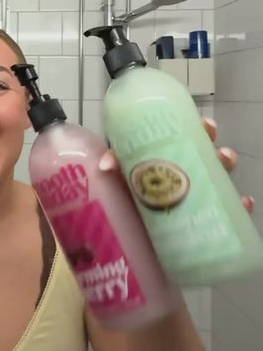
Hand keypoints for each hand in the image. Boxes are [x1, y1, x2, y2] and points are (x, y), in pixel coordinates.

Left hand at [99, 117, 253, 213]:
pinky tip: (244, 205)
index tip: (209, 127)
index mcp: (169, 153)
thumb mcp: (121, 172)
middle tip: (221, 154)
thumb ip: (116, 162)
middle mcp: (186, 170)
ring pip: (219, 178)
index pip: (190, 136)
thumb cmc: (127, 187)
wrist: (124, 223)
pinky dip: (238, 206)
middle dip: (219, 153)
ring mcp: (195, 192)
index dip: (203, 129)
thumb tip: (105, 166)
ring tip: (228, 178)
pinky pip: (226, 208)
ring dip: (227, 175)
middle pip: (209, 156)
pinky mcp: (202, 214)